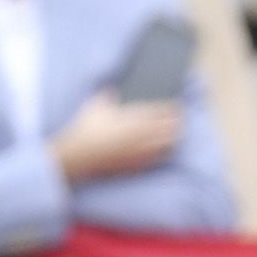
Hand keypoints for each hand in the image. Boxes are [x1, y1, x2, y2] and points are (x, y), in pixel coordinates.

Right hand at [52, 92, 188, 183]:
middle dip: (176, 124)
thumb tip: (112, 91)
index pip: (160, 112)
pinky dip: (161, 154)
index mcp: (132, 119)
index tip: (177, 106)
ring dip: (172, 140)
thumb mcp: (95, 106)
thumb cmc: (84, 130)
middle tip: (180, 120)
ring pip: (165, 146)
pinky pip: (154, 160)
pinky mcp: (133, 166)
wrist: (76, 158)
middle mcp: (140, 136)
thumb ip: (107, 96)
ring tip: (175, 135)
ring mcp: (138, 152)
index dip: (171, 108)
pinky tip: (162, 152)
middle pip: (168, 129)